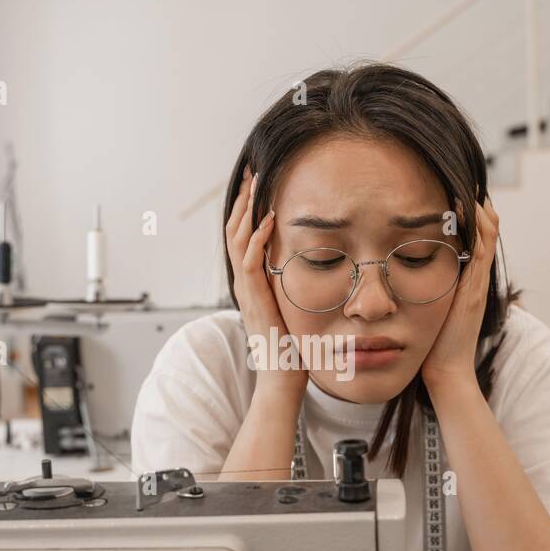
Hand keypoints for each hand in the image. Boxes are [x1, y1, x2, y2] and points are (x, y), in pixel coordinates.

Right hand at [225, 166, 308, 400]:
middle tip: (252, 172)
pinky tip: (268, 219)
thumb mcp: (293, 307)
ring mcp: (246, 292)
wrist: (283, 378)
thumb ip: (295, 286)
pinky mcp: (255, 300)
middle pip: (233, 232)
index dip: (247, 210)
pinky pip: (249, 263)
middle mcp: (243, 284)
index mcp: (251, 283)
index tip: (257, 185)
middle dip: (242, 200)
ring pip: (236, 241)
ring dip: (246, 211)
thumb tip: (316, 267)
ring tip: (256, 185)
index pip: (242, 237)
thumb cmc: (293, 348)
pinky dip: (257, 239)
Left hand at [420, 194, 499, 393]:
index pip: (472, 239)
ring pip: (487, 235)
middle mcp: (474, 279)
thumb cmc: (430, 347)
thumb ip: (420, 293)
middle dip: (476, 204)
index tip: (455, 191)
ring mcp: (477, 284)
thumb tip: (395, 279)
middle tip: (466, 177)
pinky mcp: (474, 289)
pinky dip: (480, 226)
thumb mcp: (426, 312)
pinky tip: (471, 205)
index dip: (468, 215)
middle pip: (484, 231)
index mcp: (464, 282)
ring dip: (480, 208)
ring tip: (470, 183)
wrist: (445, 373)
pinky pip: (482, 250)